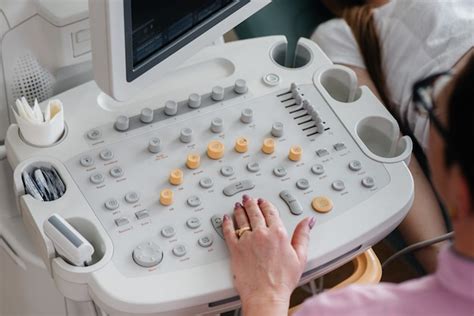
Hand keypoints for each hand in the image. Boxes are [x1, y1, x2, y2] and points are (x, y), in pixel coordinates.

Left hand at [222, 194, 315, 314]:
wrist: (266, 295)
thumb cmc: (282, 281)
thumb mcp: (300, 257)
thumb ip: (303, 235)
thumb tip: (308, 222)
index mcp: (278, 233)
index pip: (270, 212)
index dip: (266, 204)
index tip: (263, 202)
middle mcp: (261, 234)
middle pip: (254, 212)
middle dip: (251, 203)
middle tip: (248, 199)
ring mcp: (246, 240)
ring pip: (241, 218)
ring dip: (239, 210)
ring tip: (238, 205)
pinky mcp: (235, 249)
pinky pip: (228, 231)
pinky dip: (226, 223)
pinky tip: (225, 219)